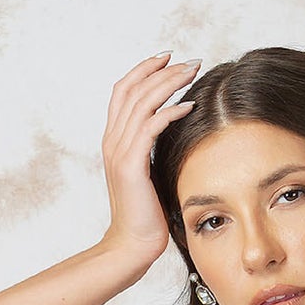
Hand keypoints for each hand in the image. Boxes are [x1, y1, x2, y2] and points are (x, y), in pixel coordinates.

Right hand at [99, 54, 198, 275]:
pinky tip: (189, 105)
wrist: (131, 246)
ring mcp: (119, 151)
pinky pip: (151, 126)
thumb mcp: (149, 175)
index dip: (144, 69)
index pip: (124, 90)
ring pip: (142, 101)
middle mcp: (112, 140)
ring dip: (169, 83)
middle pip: (133, 88)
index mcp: (114, 140)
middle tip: (189, 61)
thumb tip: (175, 130)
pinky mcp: (131, 165)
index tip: (169, 58)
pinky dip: (170, 112)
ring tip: (192, 74)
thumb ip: (153, 150)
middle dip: (162, 70)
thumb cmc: (146, 217)